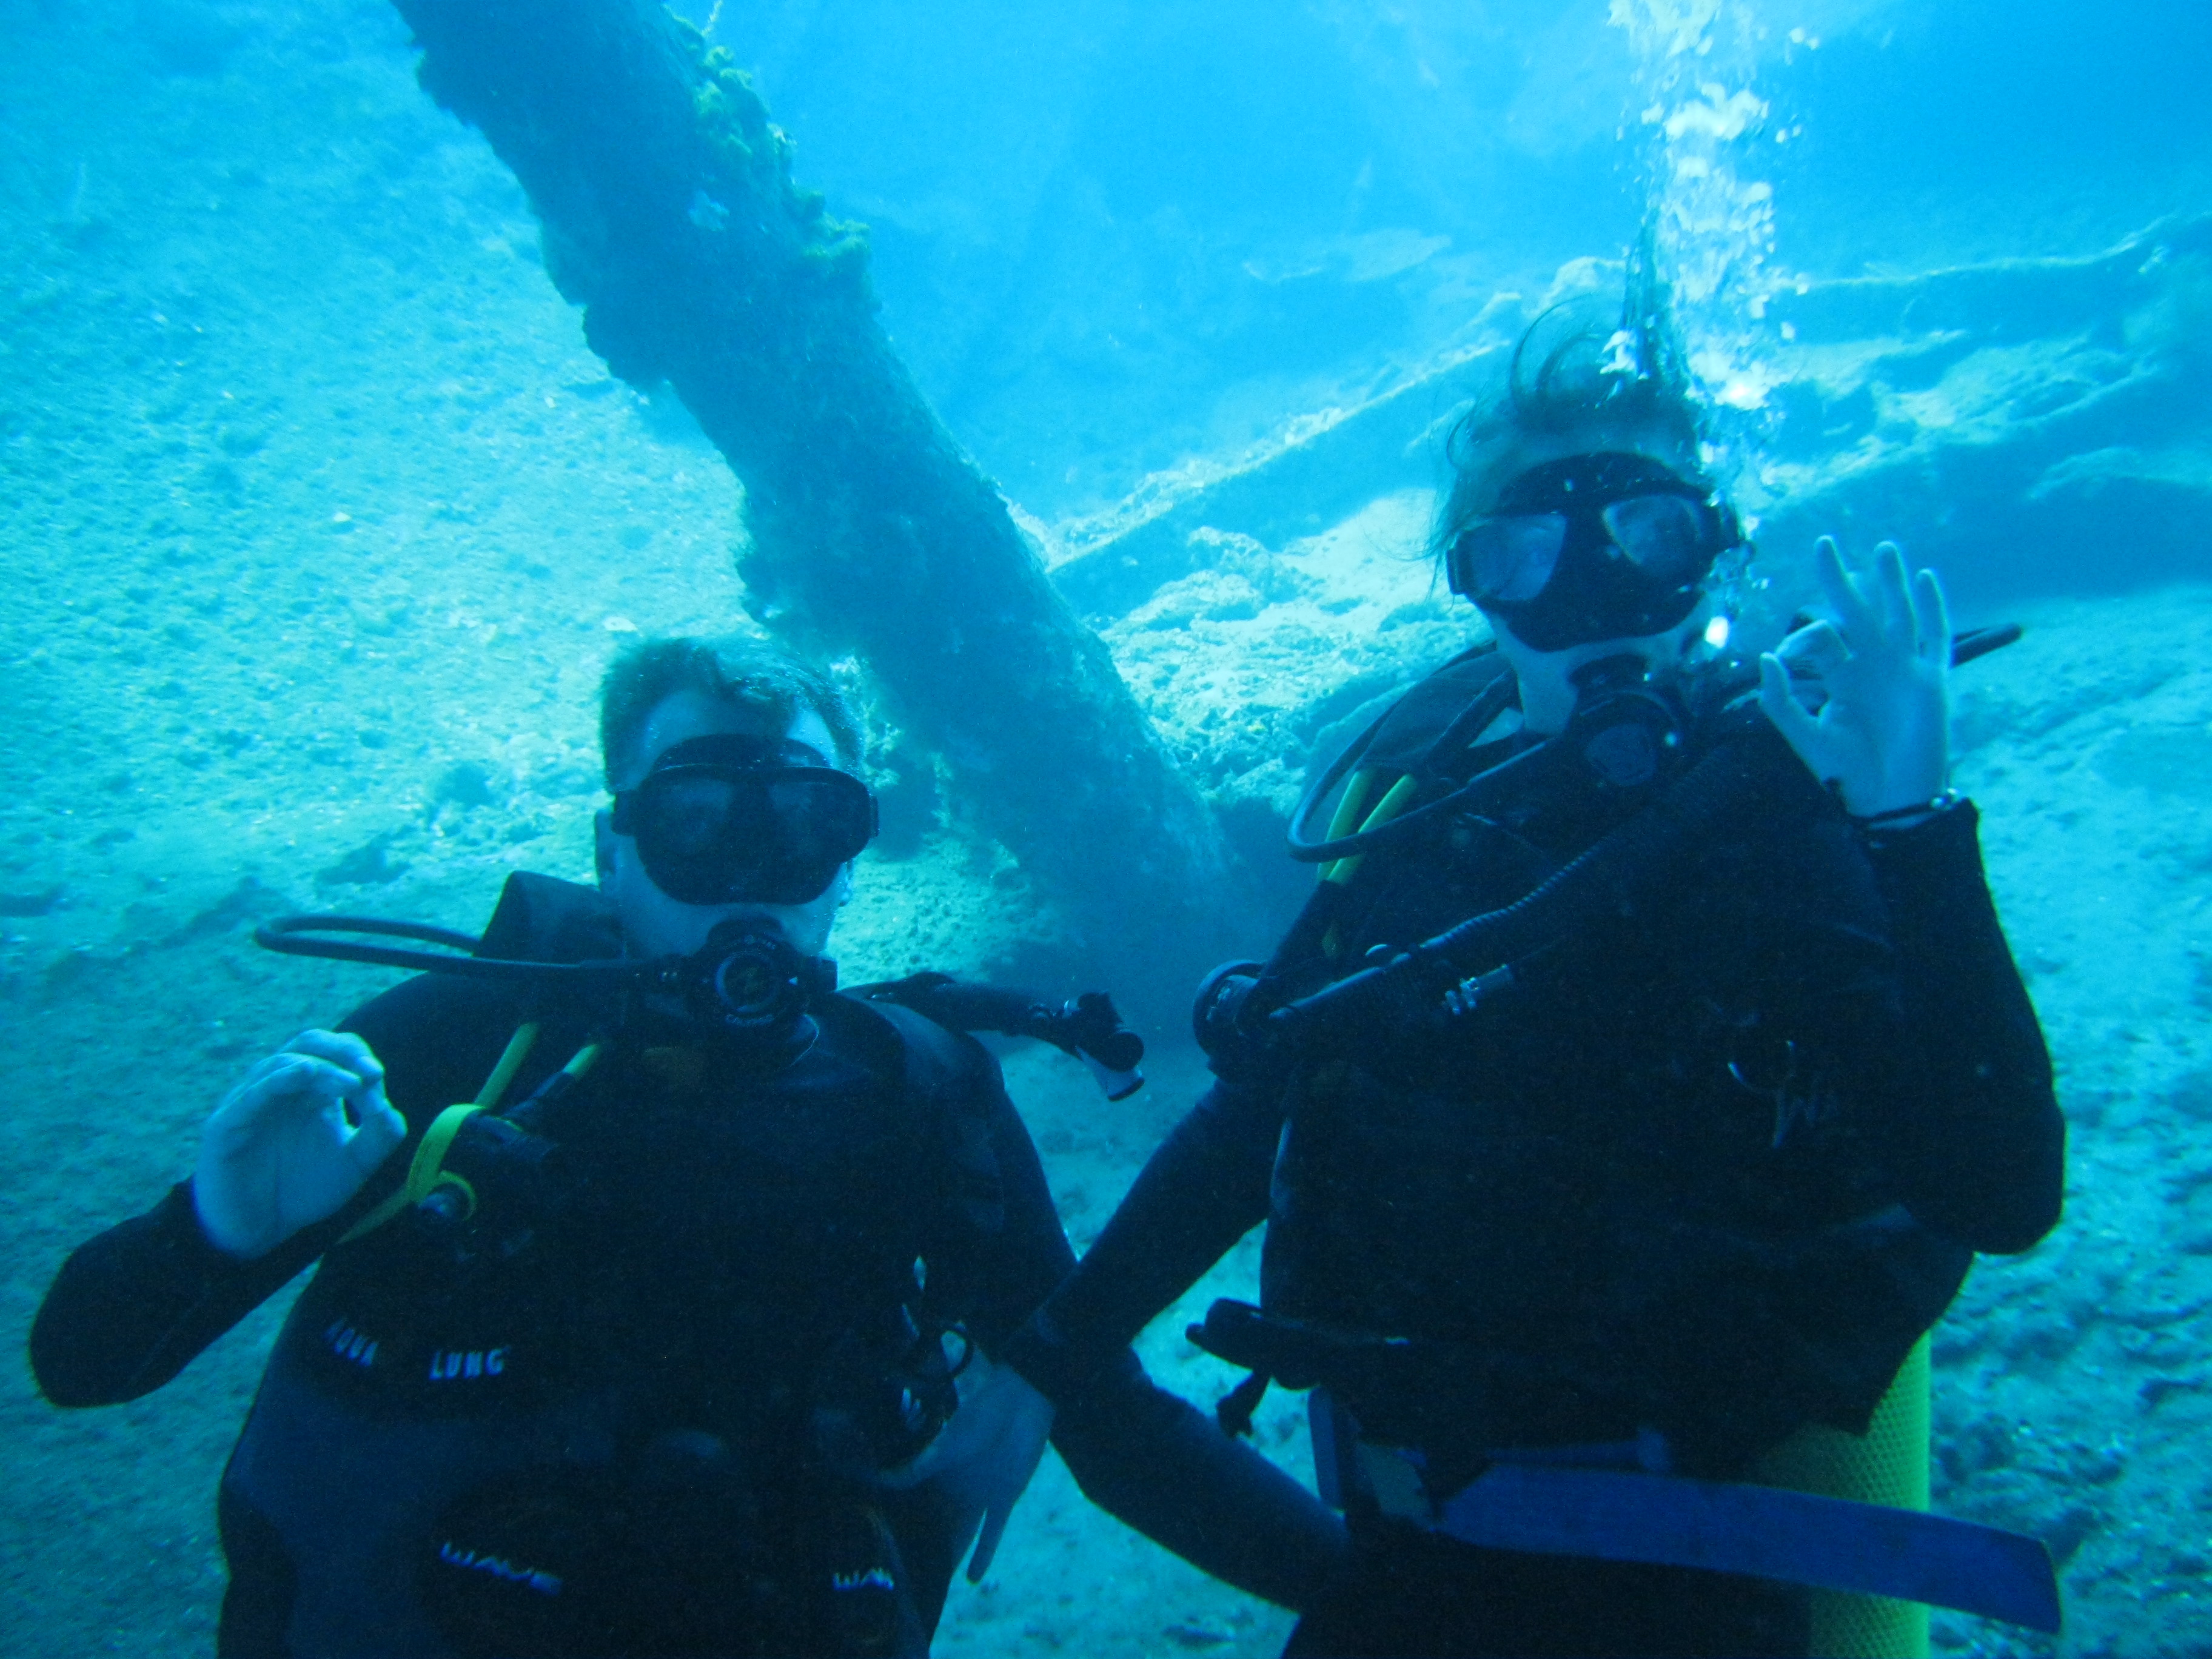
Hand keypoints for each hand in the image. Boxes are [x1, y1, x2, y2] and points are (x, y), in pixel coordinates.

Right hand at [192, 1031, 405, 1258]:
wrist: (259, 1230)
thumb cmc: (303, 1190)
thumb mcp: (353, 1165)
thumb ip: (378, 1138)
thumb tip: (393, 1111)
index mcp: (312, 1092)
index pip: (339, 1055)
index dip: (362, 1062)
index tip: (379, 1082)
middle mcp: (282, 1089)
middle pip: (310, 1043)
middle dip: (345, 1052)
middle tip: (371, 1074)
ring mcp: (252, 1102)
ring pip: (283, 1062)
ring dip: (323, 1068)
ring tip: (350, 1084)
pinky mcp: (227, 1124)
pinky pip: (251, 1093)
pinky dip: (278, 1078)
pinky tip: (304, 1072)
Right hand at [879, 1359, 1054, 1582]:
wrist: (1021, 1403)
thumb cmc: (978, 1415)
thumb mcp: (944, 1445)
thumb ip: (916, 1467)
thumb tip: (877, 1479)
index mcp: (938, 1472)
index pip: (915, 1503)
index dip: (902, 1522)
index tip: (884, 1544)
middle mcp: (955, 1488)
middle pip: (938, 1523)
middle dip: (926, 1545)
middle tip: (907, 1574)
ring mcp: (979, 1495)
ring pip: (961, 1533)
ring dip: (951, 1554)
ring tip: (934, 1582)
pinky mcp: (1003, 1499)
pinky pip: (992, 1532)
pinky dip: (984, 1553)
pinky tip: (973, 1579)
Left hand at [1758, 538, 1951, 817]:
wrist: (1890, 797)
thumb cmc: (1848, 771)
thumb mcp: (1806, 736)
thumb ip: (1781, 701)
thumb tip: (1765, 656)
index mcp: (1839, 676)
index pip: (1820, 637)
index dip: (1800, 637)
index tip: (1786, 654)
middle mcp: (1870, 665)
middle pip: (1855, 611)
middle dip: (1839, 579)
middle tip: (1823, 543)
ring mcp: (1902, 668)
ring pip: (1896, 613)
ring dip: (1889, 581)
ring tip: (1882, 547)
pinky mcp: (1931, 678)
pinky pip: (1934, 636)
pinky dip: (1933, 608)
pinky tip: (1925, 578)